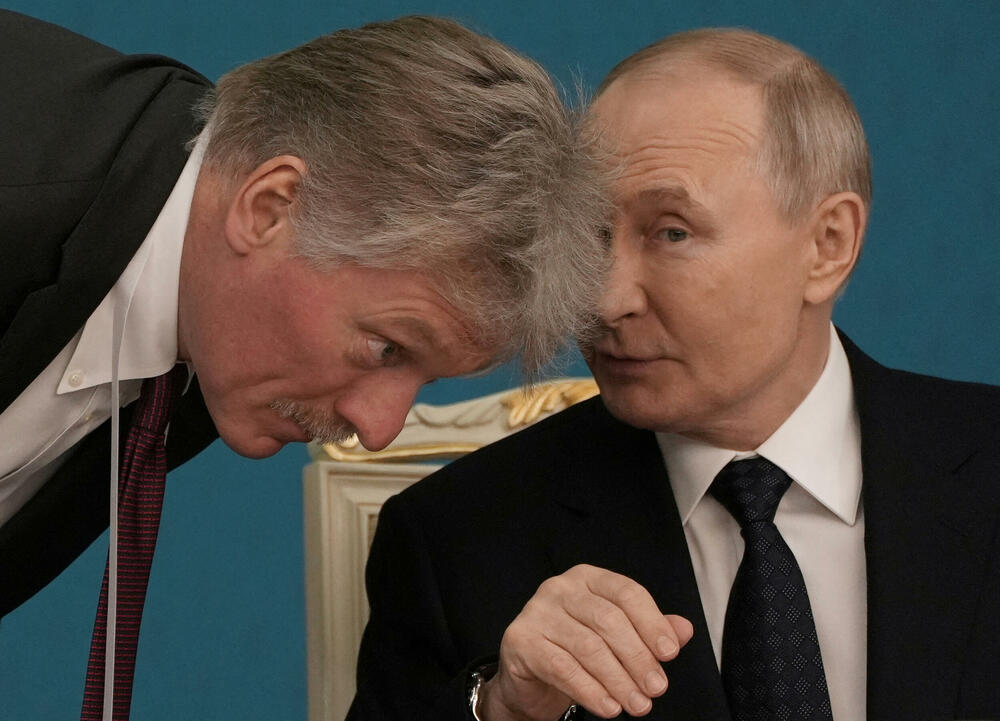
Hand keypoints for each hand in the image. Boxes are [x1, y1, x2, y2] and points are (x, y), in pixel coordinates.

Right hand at [478, 564, 693, 719]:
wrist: (530, 674)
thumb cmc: (576, 649)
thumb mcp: (616, 636)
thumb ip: (649, 629)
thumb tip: (684, 630)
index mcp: (588, 578)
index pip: (626, 592)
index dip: (651, 622)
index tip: (670, 652)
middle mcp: (561, 588)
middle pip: (608, 620)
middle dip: (638, 658)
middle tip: (656, 688)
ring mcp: (537, 611)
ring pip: (588, 647)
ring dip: (618, 680)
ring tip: (637, 704)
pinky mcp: (521, 639)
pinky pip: (562, 668)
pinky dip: (591, 691)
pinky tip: (609, 706)